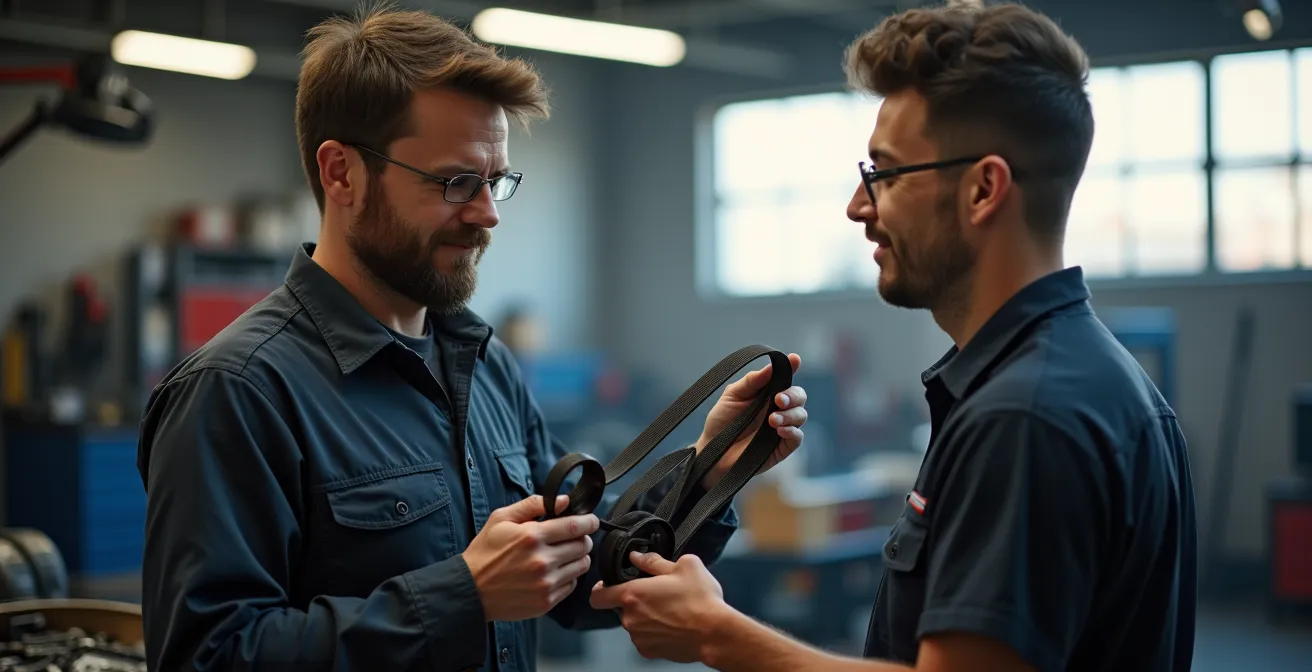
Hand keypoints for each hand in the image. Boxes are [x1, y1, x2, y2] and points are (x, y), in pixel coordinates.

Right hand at [462, 494, 598, 621]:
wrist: (470, 590)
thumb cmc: (485, 552)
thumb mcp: (501, 519)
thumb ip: (533, 505)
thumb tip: (563, 501)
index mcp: (532, 537)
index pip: (575, 526)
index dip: (589, 521)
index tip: (591, 520)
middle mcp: (542, 561)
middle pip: (583, 546)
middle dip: (582, 538)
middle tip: (573, 538)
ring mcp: (545, 584)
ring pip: (581, 566)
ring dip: (577, 557)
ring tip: (563, 554)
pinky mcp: (546, 601)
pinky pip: (572, 585)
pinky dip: (568, 576)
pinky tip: (554, 572)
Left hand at [589, 552, 727, 662]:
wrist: (715, 633)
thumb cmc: (700, 600)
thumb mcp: (683, 566)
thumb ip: (653, 561)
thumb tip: (637, 557)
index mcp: (632, 594)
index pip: (597, 597)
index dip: (600, 590)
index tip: (609, 587)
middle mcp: (630, 618)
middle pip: (621, 608)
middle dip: (636, 601)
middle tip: (659, 594)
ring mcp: (639, 637)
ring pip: (635, 623)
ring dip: (646, 617)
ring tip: (671, 611)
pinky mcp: (650, 652)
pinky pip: (646, 638)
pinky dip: (655, 632)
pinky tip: (673, 625)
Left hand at [697, 353, 806, 489]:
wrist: (712, 450)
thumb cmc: (721, 421)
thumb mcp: (733, 395)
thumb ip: (751, 381)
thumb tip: (770, 367)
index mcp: (768, 392)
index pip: (785, 377)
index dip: (792, 366)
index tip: (794, 359)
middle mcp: (778, 408)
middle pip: (799, 396)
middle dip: (792, 395)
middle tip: (778, 399)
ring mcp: (782, 427)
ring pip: (801, 415)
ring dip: (790, 414)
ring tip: (772, 419)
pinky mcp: (782, 447)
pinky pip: (797, 438)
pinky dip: (792, 431)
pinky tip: (779, 430)